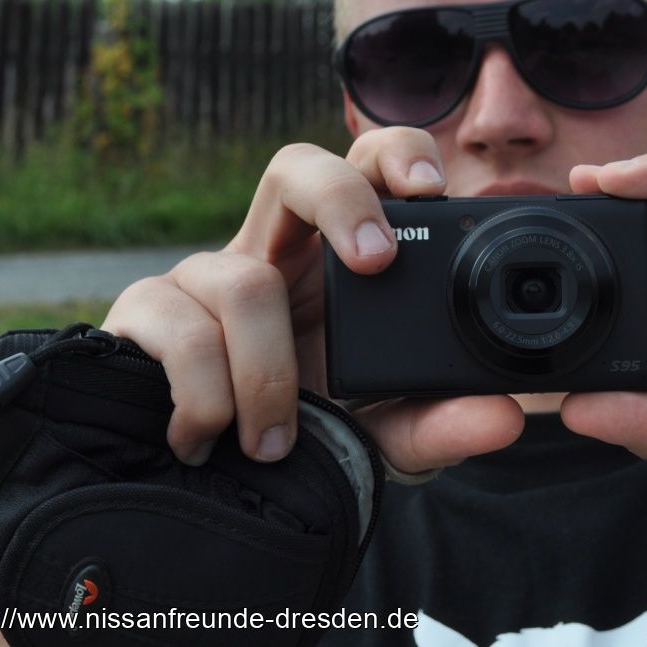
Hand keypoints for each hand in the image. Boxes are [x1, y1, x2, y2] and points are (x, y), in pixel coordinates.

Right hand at [101, 132, 523, 472]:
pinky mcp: (141, 316)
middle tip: (378, 263)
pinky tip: (208, 437)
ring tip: (276, 440)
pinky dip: (205, 398)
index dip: (394, 155)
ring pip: (240, 280)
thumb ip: (439, 425)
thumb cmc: (305, 439)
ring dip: (268, 375)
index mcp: (334, 259)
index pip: (366, 168)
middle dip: (341, 200)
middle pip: (295, 167)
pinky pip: (176, 331)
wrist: (212, 492)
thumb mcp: (382, 436)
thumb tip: (505, 419)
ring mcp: (200, 278)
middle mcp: (270, 251)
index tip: (431, 189)